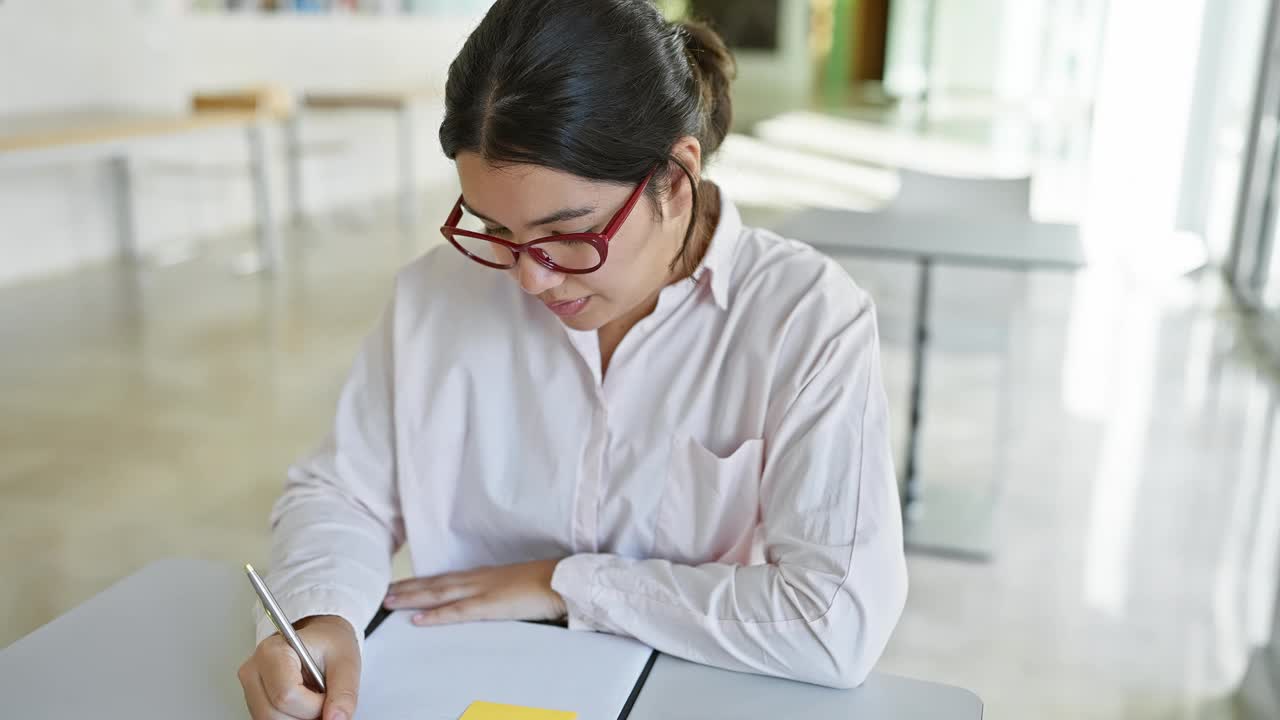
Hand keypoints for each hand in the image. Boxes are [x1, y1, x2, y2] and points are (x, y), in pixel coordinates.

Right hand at [238, 615, 359, 719]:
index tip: (327, 697)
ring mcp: (251, 690)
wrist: (321, 641)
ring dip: (298, 719)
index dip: (313, 706)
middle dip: (306, 717)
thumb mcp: (346, 663)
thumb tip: (337, 719)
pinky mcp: (254, 703)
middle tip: (323, 702)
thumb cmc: (330, 644)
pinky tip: (304, 707)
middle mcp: (254, 672)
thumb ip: (344, 693)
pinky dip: (292, 719)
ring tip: (314, 702)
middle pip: (274, 715)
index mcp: (272, 652)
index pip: (286, 695)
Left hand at [383, 558, 566, 625]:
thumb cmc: (544, 583)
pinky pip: (457, 612)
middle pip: (435, 583)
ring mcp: (481, 591)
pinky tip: (418, 620)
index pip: (445, 578)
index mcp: (483, 576)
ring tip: (390, 602)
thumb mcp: (515, 585)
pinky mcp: (489, 605)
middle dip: (408, 588)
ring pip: (439, 594)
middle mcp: (477, 579)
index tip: (400, 585)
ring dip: (412, 598)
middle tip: (383, 593)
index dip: (421, 582)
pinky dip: (435, 616)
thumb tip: (489, 599)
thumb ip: (497, 591)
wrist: (561, 580)